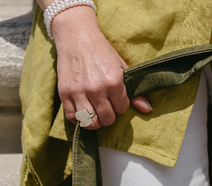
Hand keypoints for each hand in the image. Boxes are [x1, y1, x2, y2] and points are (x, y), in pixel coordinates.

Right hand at [50, 6, 151, 128]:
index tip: (114, 97)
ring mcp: (79, 92)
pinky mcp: (65, 93)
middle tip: (105, 106)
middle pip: (107, 119)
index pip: (121, 109)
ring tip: (95, 112)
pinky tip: (82, 112)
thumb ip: (133, 91)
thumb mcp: (121, 67)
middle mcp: (97, 89)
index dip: (119, 105)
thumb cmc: (101, 51)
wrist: (76, 35)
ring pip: (91, 123)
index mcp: (113, 81)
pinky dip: (78, 119)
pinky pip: (73, 118)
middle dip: (108, 115)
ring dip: (94, 121)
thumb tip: (147, 109)